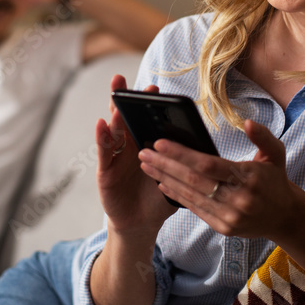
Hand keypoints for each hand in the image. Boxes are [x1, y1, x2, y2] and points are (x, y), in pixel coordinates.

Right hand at [95, 75, 175, 236]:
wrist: (142, 225)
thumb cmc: (159, 198)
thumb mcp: (175, 176)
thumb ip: (182, 161)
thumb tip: (203, 146)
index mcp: (147, 143)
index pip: (147, 119)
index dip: (148, 104)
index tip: (154, 89)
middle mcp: (130, 145)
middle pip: (126, 117)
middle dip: (125, 99)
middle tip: (123, 80)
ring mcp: (116, 156)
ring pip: (113, 130)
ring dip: (113, 114)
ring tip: (115, 99)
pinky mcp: (106, 170)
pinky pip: (104, 151)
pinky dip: (102, 137)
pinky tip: (101, 124)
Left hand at [138, 119, 295, 240]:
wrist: (284, 216)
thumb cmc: (274, 180)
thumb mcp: (276, 153)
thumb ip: (262, 136)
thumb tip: (247, 122)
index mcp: (249, 177)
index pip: (208, 164)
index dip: (181, 154)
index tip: (160, 142)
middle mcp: (238, 199)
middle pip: (194, 180)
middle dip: (165, 165)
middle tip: (144, 153)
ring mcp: (230, 216)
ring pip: (191, 196)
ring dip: (165, 180)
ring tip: (147, 166)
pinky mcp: (223, 227)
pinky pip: (195, 209)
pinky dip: (176, 196)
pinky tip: (161, 184)